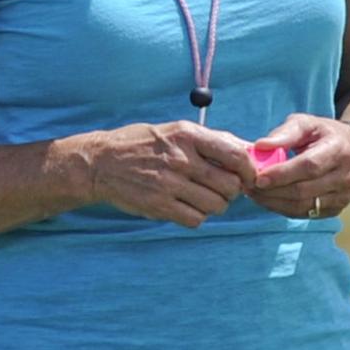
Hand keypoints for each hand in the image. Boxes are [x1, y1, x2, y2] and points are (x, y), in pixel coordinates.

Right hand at [85, 119, 256, 226]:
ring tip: (202, 198)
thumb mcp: (174, 130)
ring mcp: (169, 184)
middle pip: (229, 185)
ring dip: (214, 205)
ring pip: (215, 205)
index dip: (248, 171)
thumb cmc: (141, 144)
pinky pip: (195, 219)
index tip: (247, 177)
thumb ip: (211, 139)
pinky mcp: (159, 206)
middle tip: (221, 189)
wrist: (101, 163)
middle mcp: (180, 159)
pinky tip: (186, 207)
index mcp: (187, 135)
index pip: (235, 156)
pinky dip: (196, 217)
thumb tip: (248, 149)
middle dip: (232, 191)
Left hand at [248, 115, 349, 218]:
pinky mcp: (336, 209)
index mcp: (338, 150)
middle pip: (304, 190)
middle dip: (273, 191)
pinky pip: (305, 214)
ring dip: (274, 202)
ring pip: (303, 206)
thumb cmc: (324, 134)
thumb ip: (284, 133)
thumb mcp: (307, 124)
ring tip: (254, 193)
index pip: (309, 166)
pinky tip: (268, 200)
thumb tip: (260, 146)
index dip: (282, 174)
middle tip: (249, 186)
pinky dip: (283, 209)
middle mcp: (345, 176)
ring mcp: (343, 196)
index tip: (258, 177)